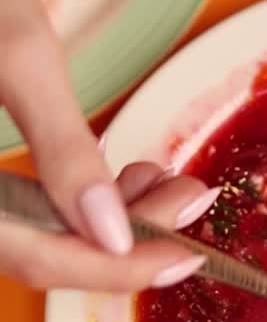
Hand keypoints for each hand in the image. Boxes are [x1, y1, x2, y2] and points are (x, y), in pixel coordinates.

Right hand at [0, 0, 216, 290]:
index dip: (114, 267)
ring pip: (32, 232)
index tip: (185, 255)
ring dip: (106, 218)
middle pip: (35, 253)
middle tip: (190, 199)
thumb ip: (64, 149)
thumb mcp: (20, 54)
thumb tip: (113, 233)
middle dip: (123, 237)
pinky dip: (77, 196)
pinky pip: (22, 205)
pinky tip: (122, 173)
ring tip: (164, 179)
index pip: (33, 257)